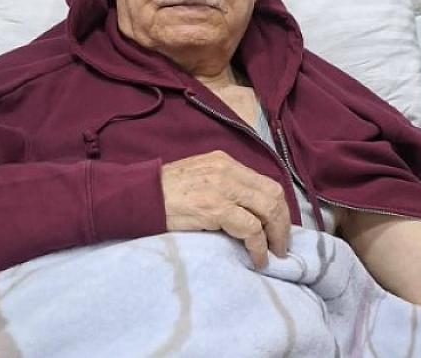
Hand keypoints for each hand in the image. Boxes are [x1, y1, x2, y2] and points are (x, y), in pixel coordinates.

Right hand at [160, 150, 290, 267]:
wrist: (138, 196)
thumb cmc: (164, 193)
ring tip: (273, 254)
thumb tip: (248, 210)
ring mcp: (223, 188)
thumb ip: (224, 186)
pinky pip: (250, 228)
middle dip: (282, 223)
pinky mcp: (215, 208)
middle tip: (281, 245)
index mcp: (226, 162)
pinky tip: (257, 259)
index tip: (279, 228)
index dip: (279, 208)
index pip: (267, 183)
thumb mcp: (199, 178)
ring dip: (275, 236)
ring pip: (267, 210)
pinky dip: (259, 246)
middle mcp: (228, 171)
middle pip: (273, 195)